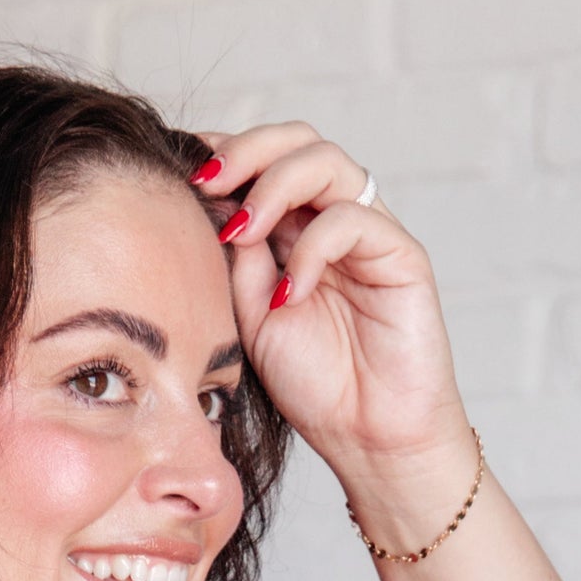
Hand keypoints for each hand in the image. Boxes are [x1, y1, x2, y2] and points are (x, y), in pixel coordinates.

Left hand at [198, 124, 476, 533]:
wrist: (368, 440)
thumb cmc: (314, 385)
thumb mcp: (250, 318)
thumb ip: (237, 262)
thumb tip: (210, 206)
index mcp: (295, 228)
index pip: (264, 162)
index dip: (223, 155)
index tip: (178, 170)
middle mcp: (333, 218)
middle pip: (298, 140)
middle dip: (247, 150)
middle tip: (206, 180)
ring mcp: (370, 232)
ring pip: (327, 163)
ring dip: (275, 185)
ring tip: (241, 230)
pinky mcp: (402, 254)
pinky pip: (353, 219)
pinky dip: (311, 247)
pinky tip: (288, 293)